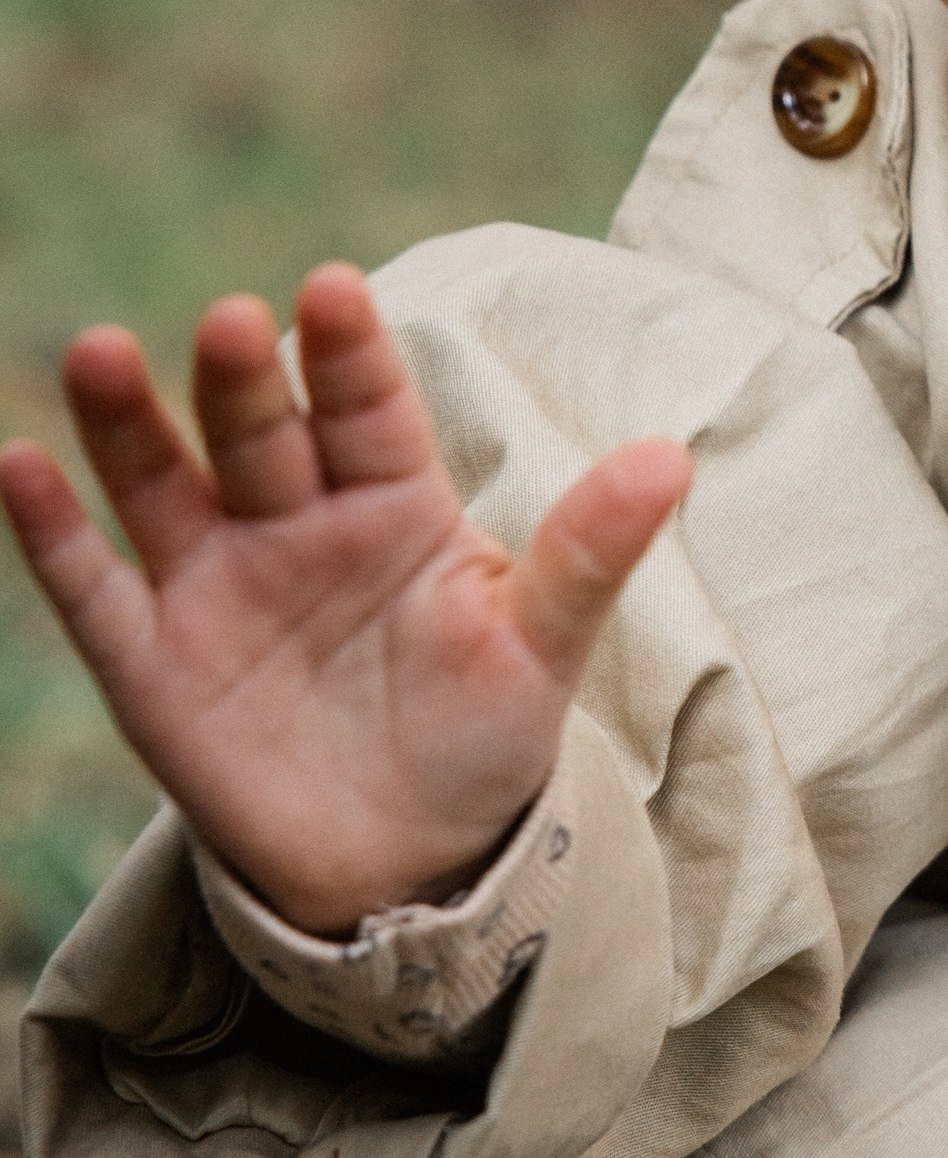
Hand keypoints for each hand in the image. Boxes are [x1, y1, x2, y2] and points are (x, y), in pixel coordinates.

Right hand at [0, 265, 691, 937]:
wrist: (408, 867)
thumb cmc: (479, 738)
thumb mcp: (540, 650)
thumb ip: (589, 553)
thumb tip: (673, 455)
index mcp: (393, 503)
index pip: (370, 409)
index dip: (350, 354)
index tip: (335, 290)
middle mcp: (294, 523)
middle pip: (262, 434)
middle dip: (246, 381)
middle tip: (235, 324)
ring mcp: (216, 585)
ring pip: (164, 484)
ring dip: (129, 423)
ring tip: (104, 353)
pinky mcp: (152, 662)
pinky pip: (93, 588)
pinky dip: (53, 530)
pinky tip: (18, 463)